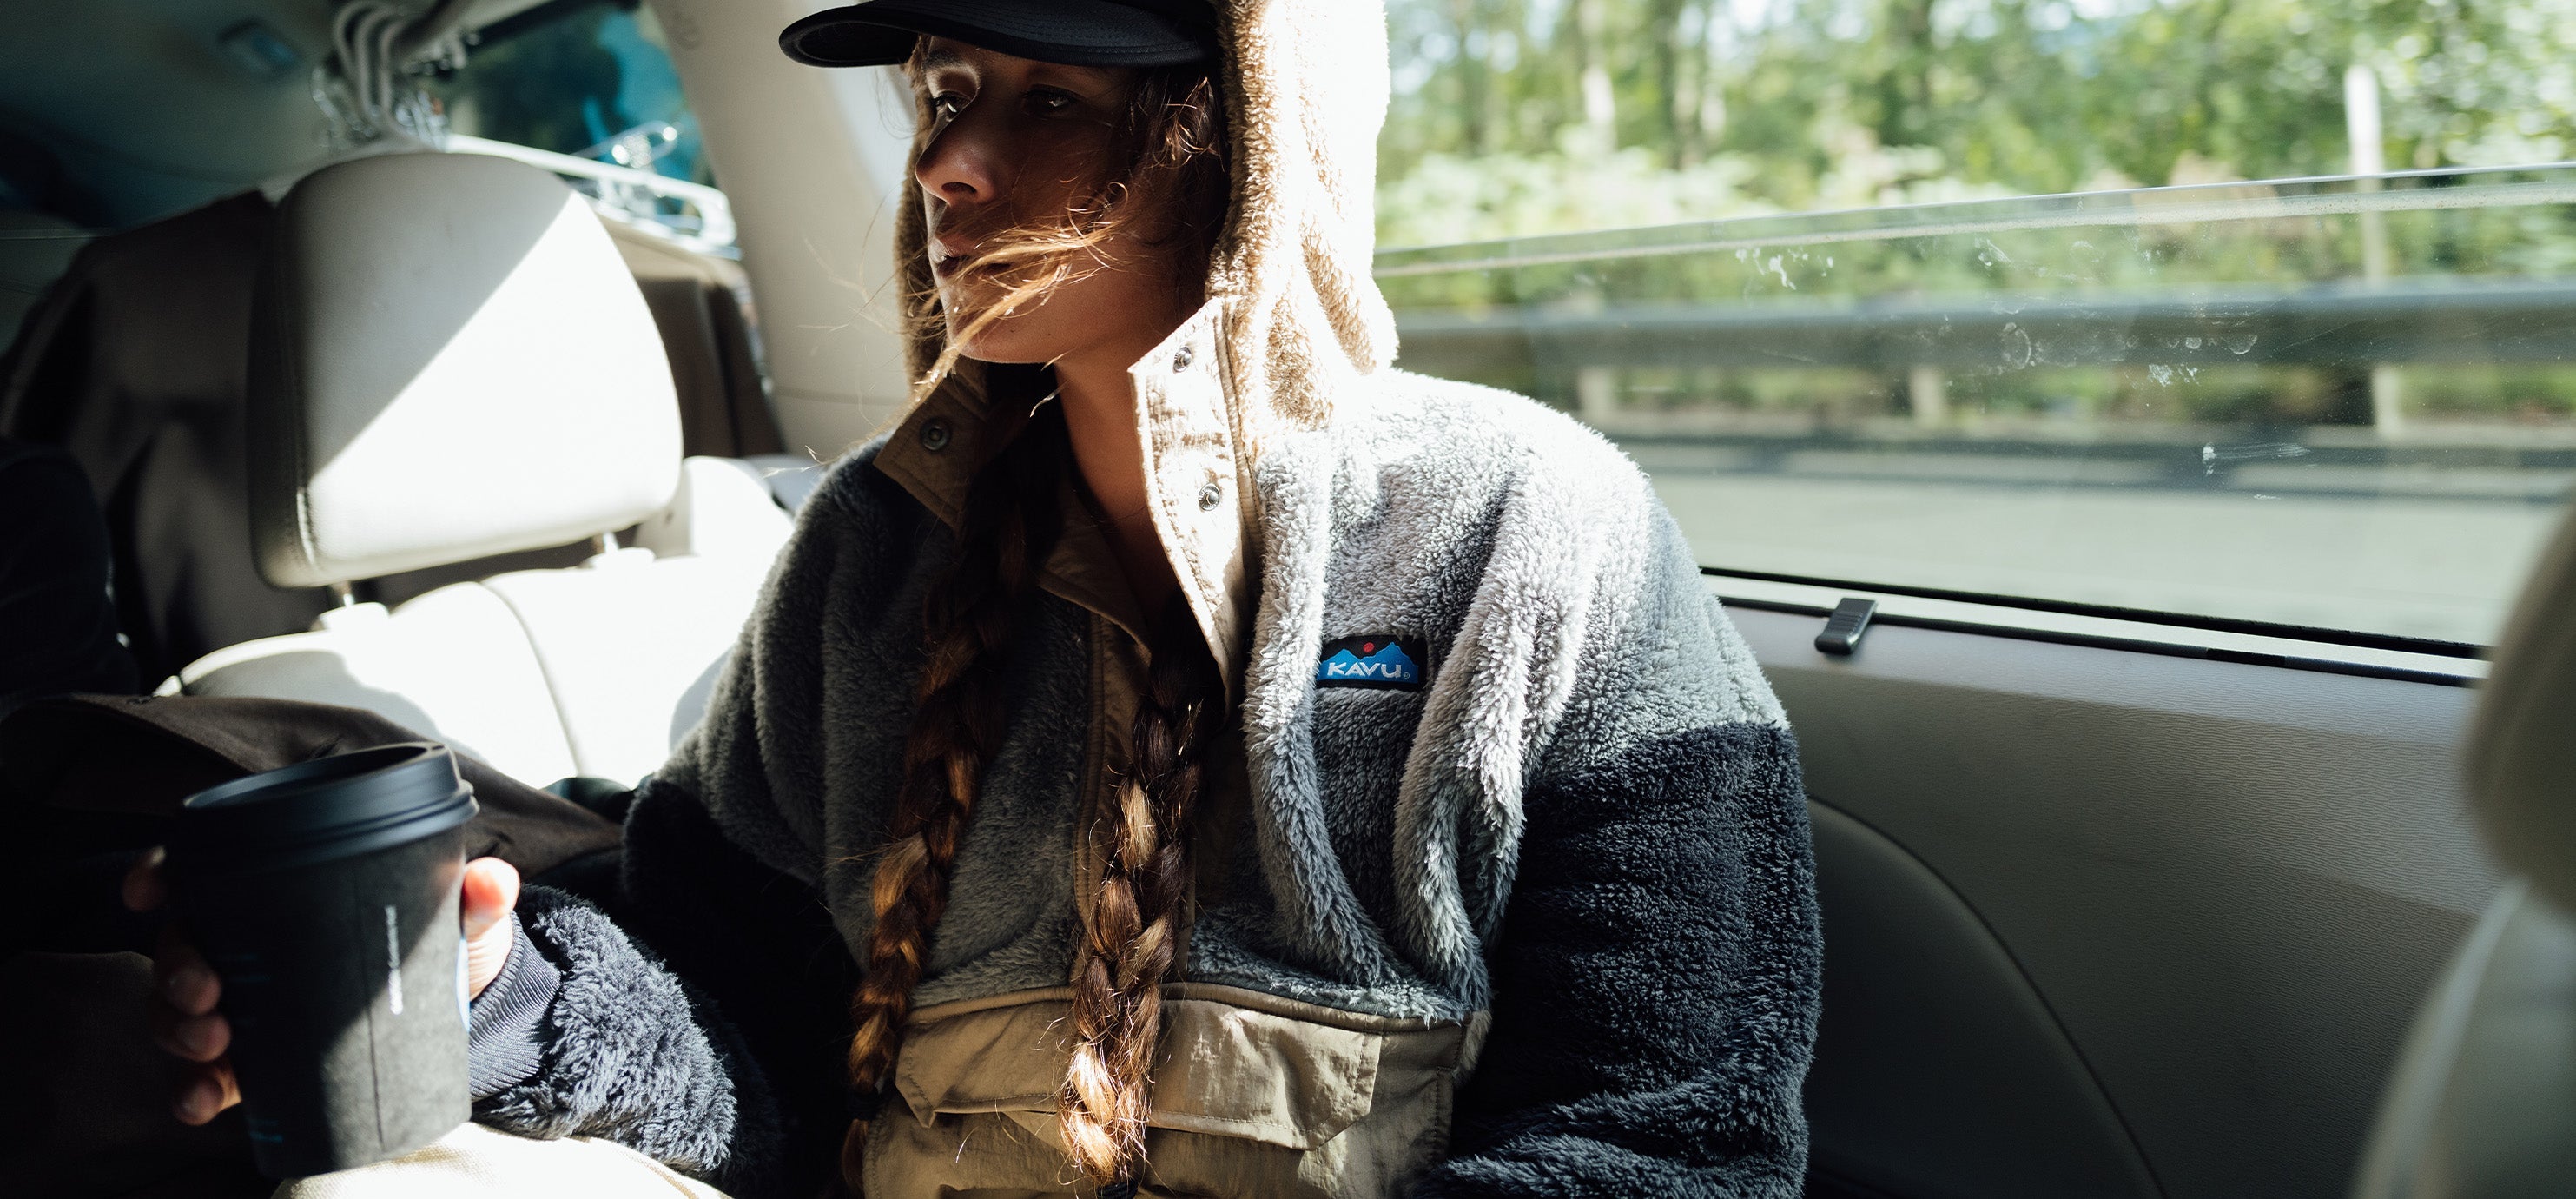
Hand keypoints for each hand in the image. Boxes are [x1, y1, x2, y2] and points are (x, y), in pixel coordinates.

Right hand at [122, 849, 521, 1124]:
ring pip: (176, 1011)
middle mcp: (245, 944)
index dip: (162, 872)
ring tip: (214, 1043)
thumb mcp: (456, 917)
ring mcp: (243, 1003)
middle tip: (206, 992)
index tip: (150, 889)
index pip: (202, 869)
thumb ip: (475, 896)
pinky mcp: (252, 1059)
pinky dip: (193, 1089)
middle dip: (175, 969)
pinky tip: (203, 1100)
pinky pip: (202, 1075)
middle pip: (180, 945)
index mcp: (278, 892)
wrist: (459, 1014)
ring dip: (177, 1029)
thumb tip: (493, 882)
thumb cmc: (437, 943)